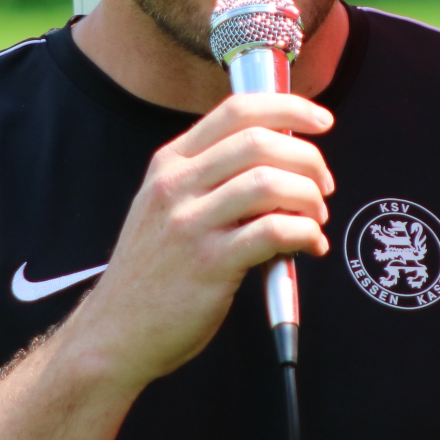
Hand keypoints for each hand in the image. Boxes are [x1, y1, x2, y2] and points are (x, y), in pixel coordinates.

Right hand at [60, 92, 334, 391]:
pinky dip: (305, 234)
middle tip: (323, 184)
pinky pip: (274, 231)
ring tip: (315, 218)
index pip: (236, 111)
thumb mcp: (163, 207)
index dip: (287, 107)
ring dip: (309, 198)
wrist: (116, 331)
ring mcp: (190, 224)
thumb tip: (279, 160)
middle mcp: (176, 186)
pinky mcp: (209, 264)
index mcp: (169, 164)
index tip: (320, 120)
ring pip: (270, 184)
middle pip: (259, 142)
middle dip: (308, 159)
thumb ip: (208, 178)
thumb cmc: (151, 272)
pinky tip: (309, 246)